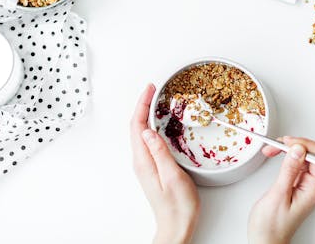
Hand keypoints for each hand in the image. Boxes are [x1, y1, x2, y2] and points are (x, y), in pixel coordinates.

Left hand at [130, 84, 199, 243]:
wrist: (176, 226)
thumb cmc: (178, 206)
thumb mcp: (173, 176)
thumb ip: (160, 152)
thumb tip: (148, 131)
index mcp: (144, 161)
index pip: (137, 126)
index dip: (141, 105)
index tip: (150, 89)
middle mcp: (141, 161)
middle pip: (136, 127)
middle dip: (142, 105)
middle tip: (152, 89)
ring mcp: (145, 164)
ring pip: (140, 133)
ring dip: (145, 114)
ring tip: (154, 101)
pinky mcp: (152, 167)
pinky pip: (147, 141)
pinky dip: (151, 126)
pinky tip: (159, 124)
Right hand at [248, 136, 314, 243]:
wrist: (265, 241)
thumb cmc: (271, 226)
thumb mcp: (278, 195)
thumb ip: (289, 170)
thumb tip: (298, 149)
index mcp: (314, 188)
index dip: (305, 145)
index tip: (288, 144)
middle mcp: (313, 185)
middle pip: (314, 153)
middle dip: (296, 144)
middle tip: (278, 145)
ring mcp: (306, 184)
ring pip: (304, 156)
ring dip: (289, 149)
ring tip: (273, 149)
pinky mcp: (297, 183)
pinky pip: (297, 162)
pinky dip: (286, 156)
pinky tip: (276, 156)